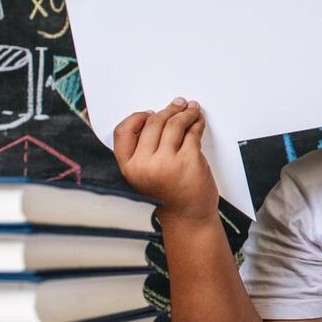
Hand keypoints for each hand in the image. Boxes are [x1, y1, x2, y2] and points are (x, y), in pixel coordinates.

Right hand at [113, 98, 217, 222]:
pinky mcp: (189, 160)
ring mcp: (167, 162)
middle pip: (153, 123)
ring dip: (185, 112)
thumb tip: (156, 117)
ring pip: (174, 124)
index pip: (123, 131)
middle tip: (178, 104)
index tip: (150, 113)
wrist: (187, 216)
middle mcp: (144, 165)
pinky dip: (197, 122)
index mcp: (128, 167)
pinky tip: (198, 120)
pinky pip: (192, 132)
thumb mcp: (143, 175)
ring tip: (191, 109)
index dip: (137, 117)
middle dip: (168, 110)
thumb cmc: (167, 194)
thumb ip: (142, 152)